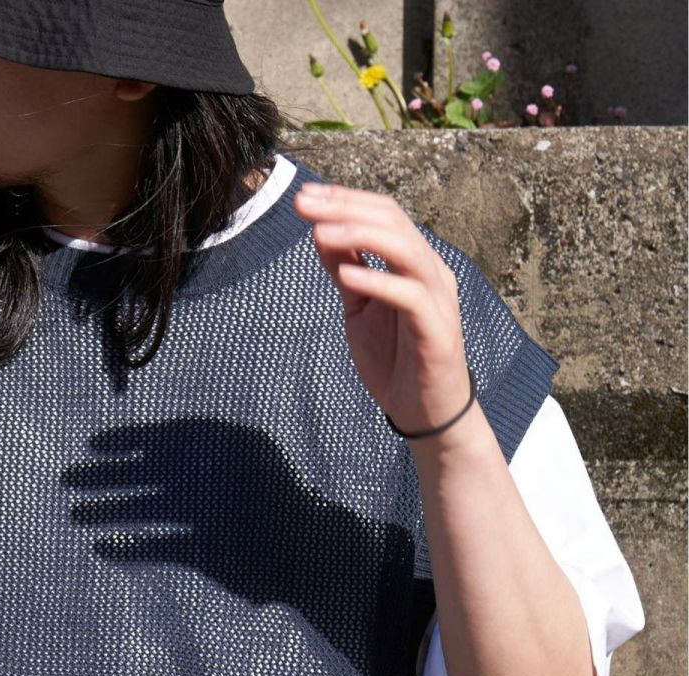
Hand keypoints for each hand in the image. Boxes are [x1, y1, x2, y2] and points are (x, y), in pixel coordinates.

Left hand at [293, 181, 471, 437]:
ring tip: (321, 232)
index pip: (382, 214)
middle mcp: (429, 270)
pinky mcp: (436, 328)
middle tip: (306, 204)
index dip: (344, 200)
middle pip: (392, 220)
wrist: (424, 411)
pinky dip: (378, 280)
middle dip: (345, 208)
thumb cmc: (395, 360)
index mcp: (412, 261)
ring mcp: (437, 297)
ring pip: (405, 248)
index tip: (305, 197)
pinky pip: (409, 295)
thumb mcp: (359, 308)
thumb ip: (346, 270)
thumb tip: (321, 232)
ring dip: (360, 235)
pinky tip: (346, 274)